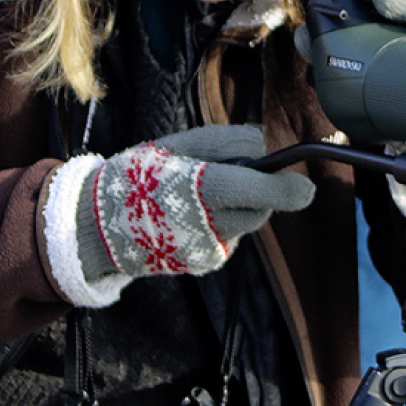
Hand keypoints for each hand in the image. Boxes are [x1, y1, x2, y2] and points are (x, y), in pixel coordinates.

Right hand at [44, 125, 313, 300]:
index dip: (284, 190)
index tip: (306, 189)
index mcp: (200, 190)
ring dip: (238, 207)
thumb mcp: (177, 145)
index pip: (255, 191)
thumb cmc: (139, 176)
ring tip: (200, 195)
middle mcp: (208, 225)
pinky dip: (222, 223)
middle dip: (256, 192)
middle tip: (227, 174)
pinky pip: (230, 236)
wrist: (99, 227)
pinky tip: (193, 215)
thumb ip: (224, 142)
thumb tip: (264, 146)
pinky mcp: (205, 262)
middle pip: (258, 209)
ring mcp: (207, 249)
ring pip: (246, 223)